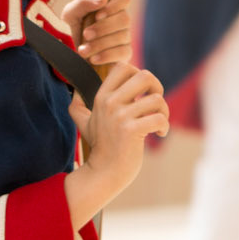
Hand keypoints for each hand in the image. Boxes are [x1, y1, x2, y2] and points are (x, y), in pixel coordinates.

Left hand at [62, 0, 132, 69]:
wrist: (69, 52)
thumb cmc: (73, 27)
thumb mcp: (72, 12)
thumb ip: (85, 1)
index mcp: (111, 5)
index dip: (114, 6)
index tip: (98, 15)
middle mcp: (122, 20)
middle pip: (124, 19)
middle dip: (103, 28)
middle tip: (86, 34)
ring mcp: (125, 37)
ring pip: (122, 36)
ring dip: (100, 44)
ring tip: (83, 50)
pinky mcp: (125, 53)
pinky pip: (122, 52)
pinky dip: (106, 56)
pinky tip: (94, 59)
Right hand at [64, 63, 169, 227]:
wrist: (104, 173)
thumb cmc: (99, 147)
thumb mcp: (83, 122)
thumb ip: (77, 104)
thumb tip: (74, 90)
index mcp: (102, 96)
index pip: (123, 67)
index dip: (138, 73)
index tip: (142, 91)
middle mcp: (110, 103)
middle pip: (144, 76)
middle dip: (157, 87)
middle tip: (155, 103)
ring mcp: (120, 117)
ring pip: (156, 99)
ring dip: (164, 111)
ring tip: (158, 124)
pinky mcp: (132, 131)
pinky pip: (159, 118)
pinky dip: (164, 126)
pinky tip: (159, 133)